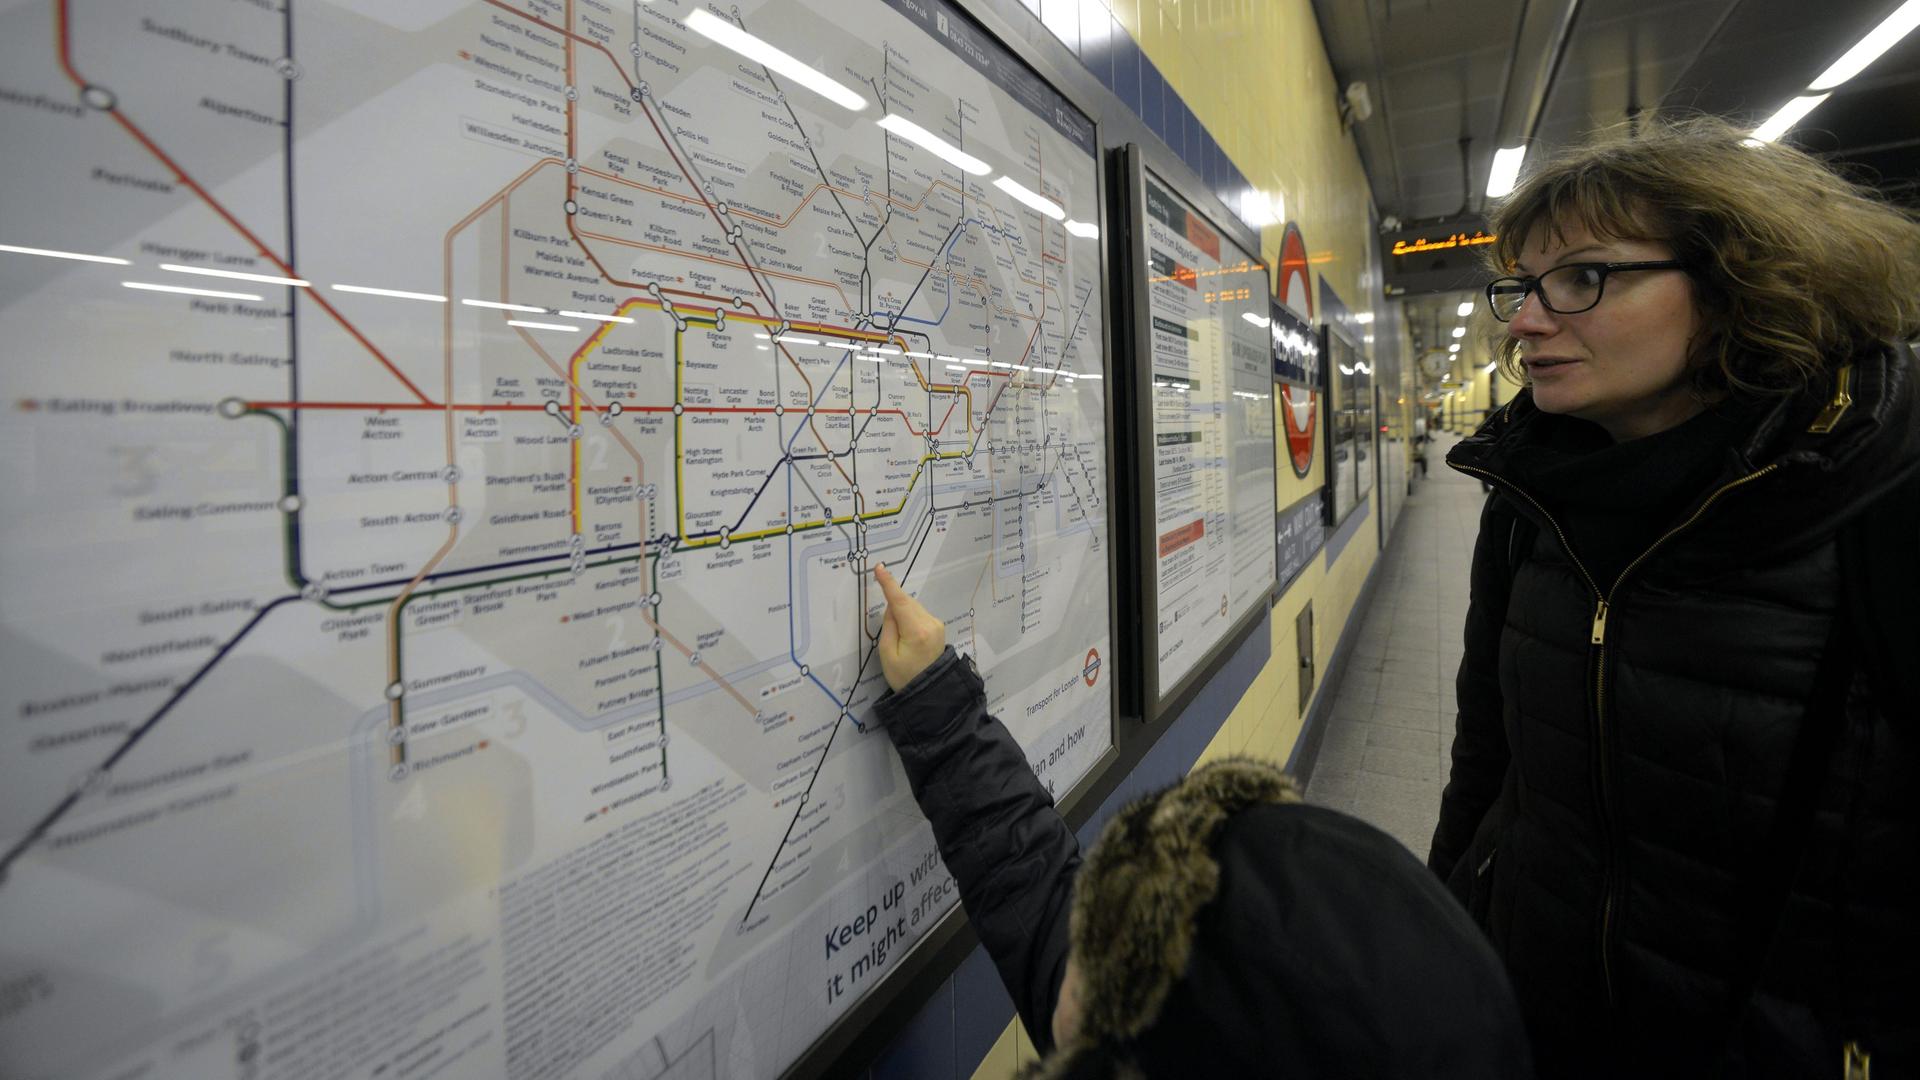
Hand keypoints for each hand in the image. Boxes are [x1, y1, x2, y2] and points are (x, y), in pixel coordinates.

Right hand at [874, 563, 945, 691]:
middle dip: (894, 608)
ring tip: (902, 641)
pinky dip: (910, 619)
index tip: (880, 568)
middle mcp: (930, 623)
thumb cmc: (904, 676)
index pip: (900, 601)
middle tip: (892, 635)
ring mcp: (937, 625)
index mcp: (916, 631)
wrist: (929, 690)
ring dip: (902, 614)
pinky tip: (909, 638)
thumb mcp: (887, 654)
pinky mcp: (938, 627)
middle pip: (907, 603)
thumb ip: (888, 626)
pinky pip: (919, 614)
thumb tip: (892, 607)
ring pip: (913, 608)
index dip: (889, 584)